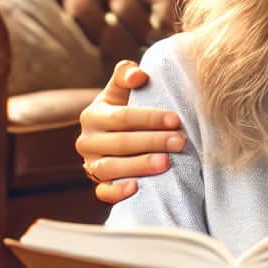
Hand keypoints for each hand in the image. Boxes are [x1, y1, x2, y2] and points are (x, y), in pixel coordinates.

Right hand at [76, 59, 184, 203]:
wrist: (116, 133)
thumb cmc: (126, 107)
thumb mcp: (122, 89)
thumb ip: (126, 75)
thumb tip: (138, 75)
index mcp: (93, 115)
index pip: (122, 117)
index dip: (150, 118)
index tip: (175, 119)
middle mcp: (87, 141)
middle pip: (121, 143)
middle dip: (152, 142)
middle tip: (180, 142)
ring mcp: (91, 164)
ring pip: (111, 168)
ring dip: (139, 166)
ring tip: (166, 163)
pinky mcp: (97, 183)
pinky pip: (103, 192)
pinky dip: (117, 192)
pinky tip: (136, 188)